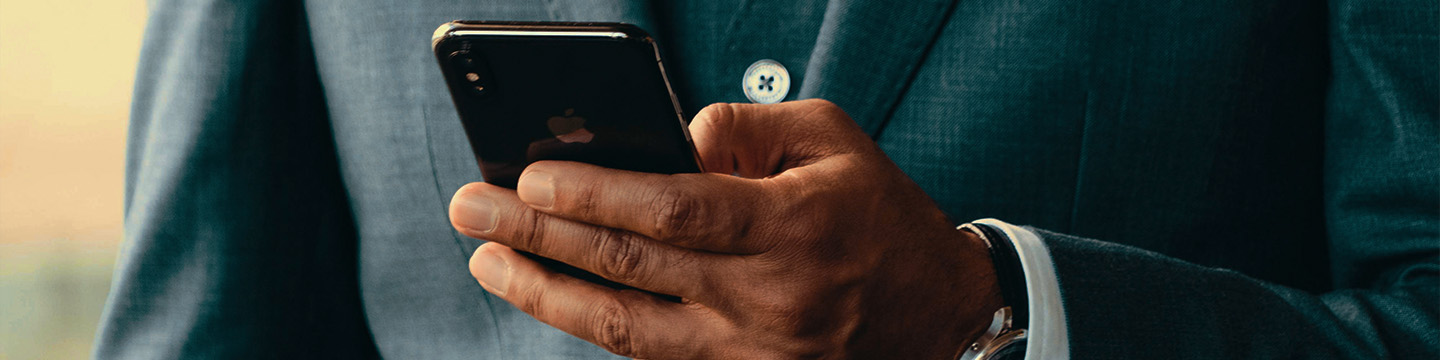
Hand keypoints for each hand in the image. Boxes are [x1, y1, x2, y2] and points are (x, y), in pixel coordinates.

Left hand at [449, 99, 1002, 358]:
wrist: (939, 316)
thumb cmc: (882, 217)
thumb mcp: (833, 141)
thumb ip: (747, 128)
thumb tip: (670, 138)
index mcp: (793, 227)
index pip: (672, 211)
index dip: (594, 194)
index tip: (529, 177)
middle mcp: (768, 298)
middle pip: (630, 269)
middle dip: (538, 236)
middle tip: (471, 212)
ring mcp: (753, 352)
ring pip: (626, 330)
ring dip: (545, 296)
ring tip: (489, 263)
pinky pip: (654, 358)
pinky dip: (597, 329)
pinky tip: (553, 299)